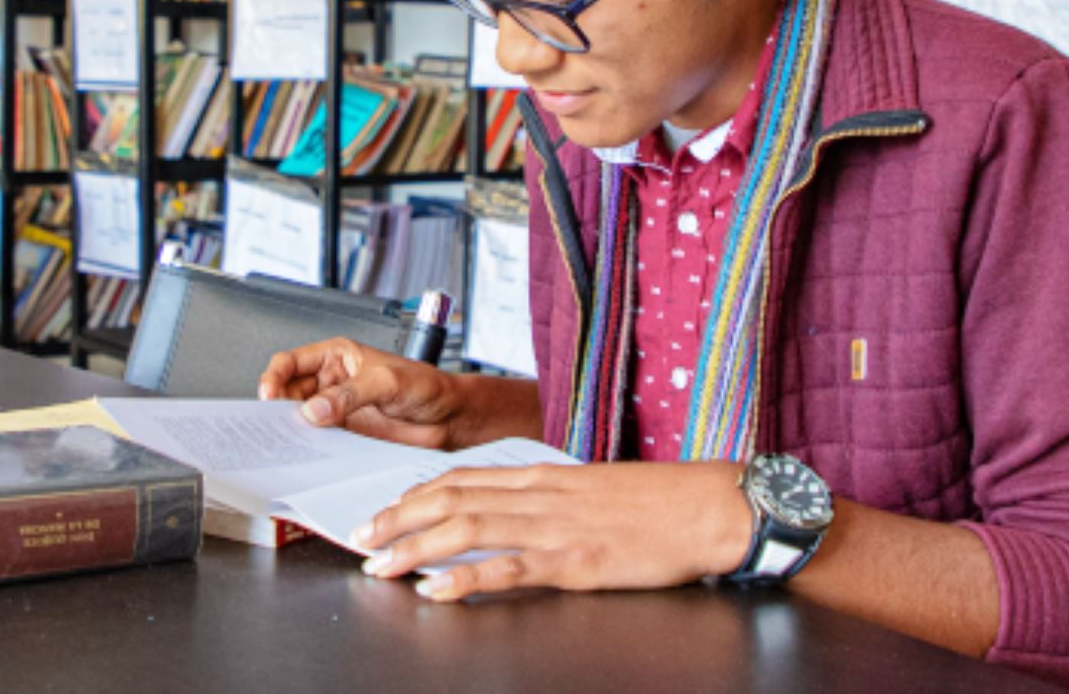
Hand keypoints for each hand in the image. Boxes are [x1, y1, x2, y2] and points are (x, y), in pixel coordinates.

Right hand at [257, 336, 469, 449]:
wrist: (449, 418)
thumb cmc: (427, 386)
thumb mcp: (387, 382)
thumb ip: (350, 395)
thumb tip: (315, 410)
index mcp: (337, 356)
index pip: (291, 362)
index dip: (274, 377)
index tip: (269, 395)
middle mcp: (332, 381)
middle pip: (287, 392)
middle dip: (277, 407)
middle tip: (273, 424)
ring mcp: (336, 409)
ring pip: (299, 417)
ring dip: (291, 428)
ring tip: (286, 440)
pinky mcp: (344, 433)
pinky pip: (317, 438)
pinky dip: (308, 445)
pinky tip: (306, 452)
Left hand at [353, 461, 751, 600]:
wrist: (708, 506)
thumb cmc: (659, 502)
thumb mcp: (594, 489)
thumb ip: (552, 497)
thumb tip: (517, 509)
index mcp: (544, 476)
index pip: (463, 477)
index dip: (415, 492)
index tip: (384, 508)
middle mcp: (540, 495)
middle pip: (450, 497)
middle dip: (398, 517)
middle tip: (360, 536)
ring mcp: (554, 528)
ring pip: (467, 529)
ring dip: (414, 546)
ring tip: (378, 564)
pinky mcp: (573, 561)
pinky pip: (507, 570)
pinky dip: (465, 579)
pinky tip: (435, 591)